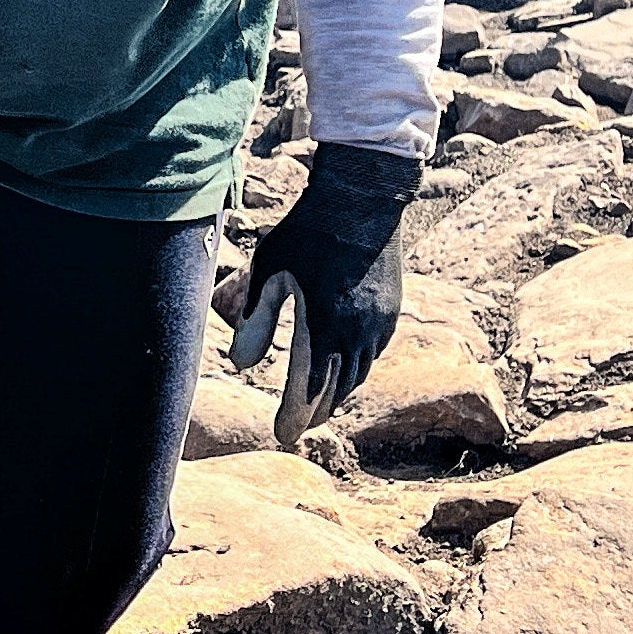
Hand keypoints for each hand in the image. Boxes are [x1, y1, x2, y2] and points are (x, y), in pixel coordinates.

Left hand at [225, 141, 419, 449]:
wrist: (363, 199)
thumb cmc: (308, 232)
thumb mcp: (269, 270)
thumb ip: (255, 320)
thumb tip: (241, 364)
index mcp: (321, 327)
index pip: (307, 391)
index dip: (294, 417)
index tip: (282, 434)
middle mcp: (355, 334)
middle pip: (335, 392)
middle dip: (315, 412)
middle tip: (298, 424)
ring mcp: (378, 325)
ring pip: (357, 375)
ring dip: (337, 394)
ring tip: (318, 402)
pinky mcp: (391, 312)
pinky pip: (373, 354)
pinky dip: (355, 369)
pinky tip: (344, 368)